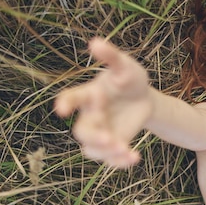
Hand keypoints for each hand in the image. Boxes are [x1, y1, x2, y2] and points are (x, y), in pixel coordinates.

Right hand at [55, 39, 152, 167]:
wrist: (144, 99)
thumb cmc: (130, 79)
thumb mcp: (125, 66)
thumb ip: (111, 56)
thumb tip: (94, 42)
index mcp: (88, 95)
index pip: (71, 98)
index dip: (65, 104)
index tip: (62, 110)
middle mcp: (89, 116)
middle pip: (82, 132)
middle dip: (94, 137)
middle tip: (110, 139)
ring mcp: (100, 133)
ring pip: (92, 150)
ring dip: (106, 154)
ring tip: (125, 150)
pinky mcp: (113, 145)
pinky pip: (110, 160)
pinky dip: (120, 162)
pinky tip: (135, 157)